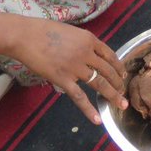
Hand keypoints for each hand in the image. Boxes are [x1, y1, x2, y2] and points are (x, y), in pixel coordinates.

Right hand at [10, 18, 129, 123]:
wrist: (26, 36)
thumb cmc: (44, 31)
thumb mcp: (71, 32)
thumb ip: (82, 43)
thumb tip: (88, 53)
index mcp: (89, 39)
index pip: (110, 55)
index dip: (118, 66)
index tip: (123, 74)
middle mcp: (86, 53)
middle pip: (108, 70)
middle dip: (119, 82)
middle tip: (124, 92)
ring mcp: (76, 68)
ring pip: (99, 84)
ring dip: (112, 95)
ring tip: (121, 104)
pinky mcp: (63, 80)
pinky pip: (80, 97)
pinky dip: (89, 109)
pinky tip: (97, 119)